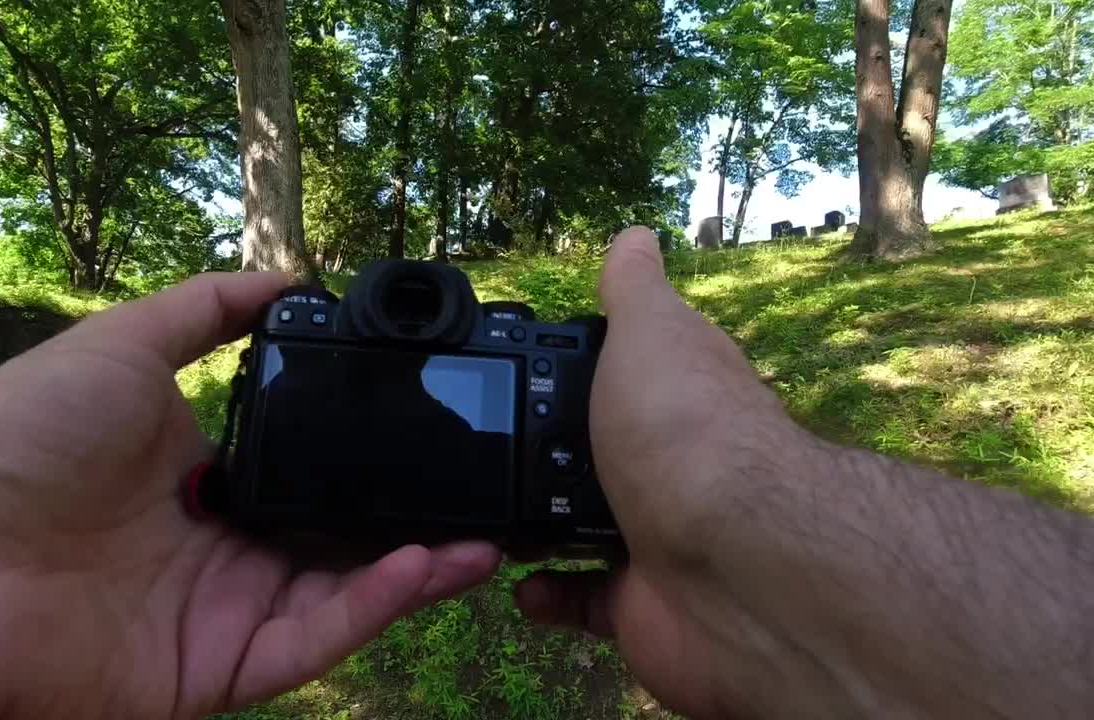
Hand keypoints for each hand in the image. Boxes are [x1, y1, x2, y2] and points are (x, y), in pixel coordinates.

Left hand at [0, 272, 500, 718]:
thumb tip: (286, 274)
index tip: (436, 436)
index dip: (374, 468)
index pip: (311, 482)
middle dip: (414, 527)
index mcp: (205, 485)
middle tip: (484, 498)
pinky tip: (420, 565)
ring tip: (481, 539)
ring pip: (340, 601)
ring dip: (414, 572)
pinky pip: (309, 644)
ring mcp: (217, 617)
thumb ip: (207, 310)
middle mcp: (219, 554)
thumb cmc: (17, 437)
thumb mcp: (125, 342)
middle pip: (337, 547)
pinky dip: (370, 609)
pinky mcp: (210, 673)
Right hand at [514, 227, 820, 718]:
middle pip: (592, 455)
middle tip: (478, 452)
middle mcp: (669, 465)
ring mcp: (657, 537)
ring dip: (529, 525)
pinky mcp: (642, 605)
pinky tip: (518, 579)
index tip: (510, 377)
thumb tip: (634, 234)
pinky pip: (580, 599)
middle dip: (538, 456)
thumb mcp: (652, 332)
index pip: (619, 379)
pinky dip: (545, 593)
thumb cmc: (683, 432)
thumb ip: (634, 289)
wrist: (731, 564)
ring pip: (578, 529)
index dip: (568, 376)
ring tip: (481, 515)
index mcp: (672, 397)